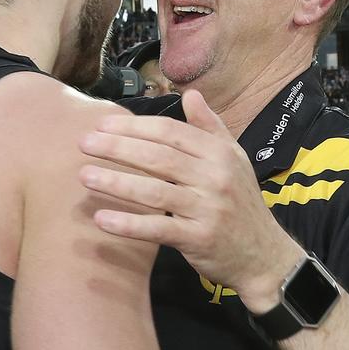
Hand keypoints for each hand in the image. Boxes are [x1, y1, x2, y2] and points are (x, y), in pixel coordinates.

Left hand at [79, 90, 302, 312]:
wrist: (265, 255)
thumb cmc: (241, 204)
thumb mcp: (234, 160)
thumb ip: (211, 127)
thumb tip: (190, 94)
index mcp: (219, 153)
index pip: (170, 132)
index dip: (134, 127)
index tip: (103, 124)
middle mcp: (215, 177)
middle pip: (158, 157)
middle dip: (118, 148)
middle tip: (84, 143)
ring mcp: (207, 208)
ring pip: (155, 191)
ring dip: (116, 182)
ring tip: (85, 176)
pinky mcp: (199, 239)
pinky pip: (158, 229)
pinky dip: (129, 224)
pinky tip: (101, 219)